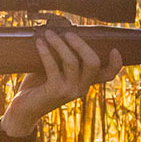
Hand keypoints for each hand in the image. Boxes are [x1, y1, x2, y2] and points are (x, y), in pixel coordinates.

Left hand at [0, 30, 123, 136]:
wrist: (24, 110)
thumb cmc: (38, 86)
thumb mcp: (55, 71)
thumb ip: (62, 57)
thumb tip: (61, 32)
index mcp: (85, 83)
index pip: (108, 75)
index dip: (116, 63)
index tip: (114, 49)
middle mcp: (81, 88)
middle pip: (93, 62)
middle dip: (81, 44)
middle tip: (67, 33)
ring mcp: (69, 91)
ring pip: (72, 61)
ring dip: (59, 43)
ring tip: (49, 34)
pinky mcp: (55, 91)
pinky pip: (52, 66)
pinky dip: (45, 51)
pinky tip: (39, 43)